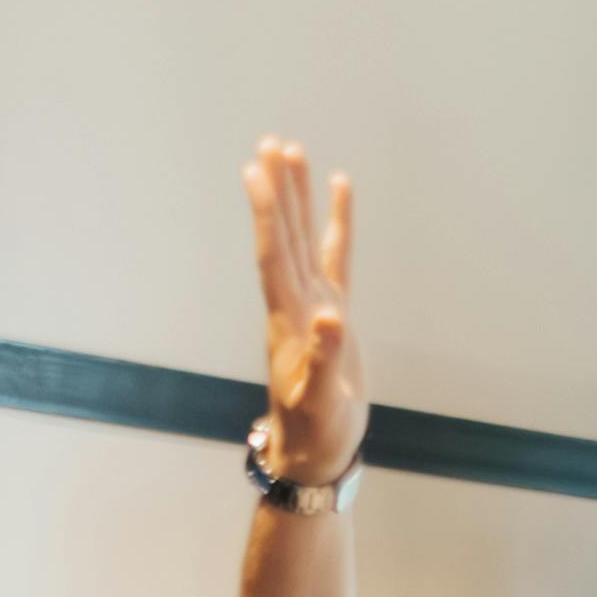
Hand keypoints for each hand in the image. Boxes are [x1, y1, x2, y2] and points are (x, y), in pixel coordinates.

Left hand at [244, 136, 363, 485]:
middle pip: (283, 235)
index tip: (257, 170)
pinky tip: (339, 190)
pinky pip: (335, 256)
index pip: (273, 255)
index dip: (266, 213)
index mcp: (288, 320)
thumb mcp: (319, 402)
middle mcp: (295, 303)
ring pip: (302, 238)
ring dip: (297, 197)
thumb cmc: (314, 432)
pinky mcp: (334, 313)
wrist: (315, 452)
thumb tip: (329, 318)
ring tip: (293, 150)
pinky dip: (336, 222)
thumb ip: (323, 360)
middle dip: (278, 190)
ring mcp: (314, 304)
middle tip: (272, 144)